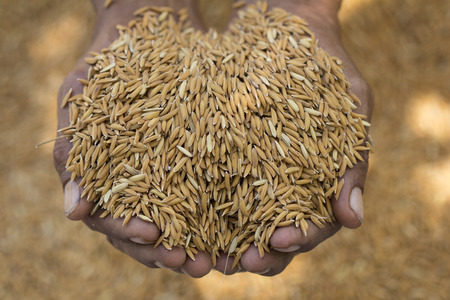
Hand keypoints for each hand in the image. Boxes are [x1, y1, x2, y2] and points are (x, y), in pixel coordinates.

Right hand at [54, 0, 213, 277]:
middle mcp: (130, 184)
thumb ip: (73, 152)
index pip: (109, 218)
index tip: (153, 234)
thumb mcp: (82, 97)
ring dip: (191, 247)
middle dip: (164, 251)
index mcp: (100, 175)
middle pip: (142, 233)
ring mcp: (161, 179)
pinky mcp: (191, 168)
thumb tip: (74, 211)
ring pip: (173, 225)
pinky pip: (201, 201)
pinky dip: (213, 221)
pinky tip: (231, 234)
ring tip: (213, 261)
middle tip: (190, 263)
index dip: (128, 230)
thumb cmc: (109, 62)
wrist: (149, 29)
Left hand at [212, 0, 373, 275]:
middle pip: (272, 232)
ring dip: (221, 242)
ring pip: (236, 220)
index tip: (280, 242)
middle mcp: (282, 181)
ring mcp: (250, 168)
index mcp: (318, 178)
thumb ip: (353, 161)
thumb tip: (354, 220)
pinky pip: (206, 185)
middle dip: (256, 253)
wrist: (283, 19)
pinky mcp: (220, 151)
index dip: (300, 238)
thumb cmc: (325, 61)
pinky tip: (180, 221)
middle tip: (237, 262)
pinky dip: (196, 208)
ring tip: (202, 256)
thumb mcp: (351, 104)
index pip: (315, 223)